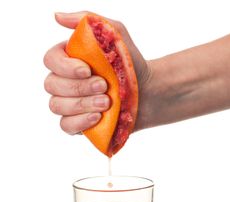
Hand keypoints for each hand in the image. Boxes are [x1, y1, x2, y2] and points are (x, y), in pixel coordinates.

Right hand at [43, 11, 149, 133]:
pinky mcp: (77, 123)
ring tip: (107, 102)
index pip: (50, 61)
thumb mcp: (115, 34)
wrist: (147, 92)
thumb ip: (89, 21)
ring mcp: (68, 104)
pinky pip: (65, 125)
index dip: (65, 67)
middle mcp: (63, 82)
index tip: (88, 69)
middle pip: (52, 85)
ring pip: (57, 106)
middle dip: (79, 87)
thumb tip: (57, 17)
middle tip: (104, 86)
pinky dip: (79, 122)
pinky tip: (97, 117)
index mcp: (68, 59)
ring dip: (82, 104)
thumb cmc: (130, 64)